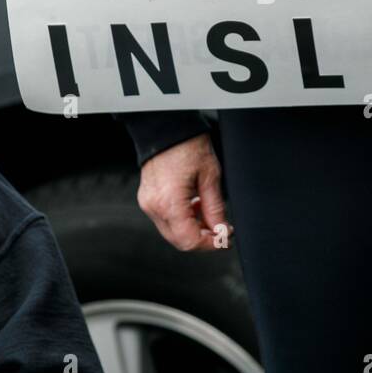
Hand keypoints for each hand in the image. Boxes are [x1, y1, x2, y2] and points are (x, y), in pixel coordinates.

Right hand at [137, 133, 231, 251]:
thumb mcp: (210, 177)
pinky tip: (193, 204)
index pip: (189, 241)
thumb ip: (215, 209)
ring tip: (207, 210)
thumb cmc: (188, 146)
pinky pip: (165, 219)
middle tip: (221, 228)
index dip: (210, 244)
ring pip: (172, 232)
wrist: (166, 128)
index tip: (225, 237)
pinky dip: (181, 219)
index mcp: (169, 202)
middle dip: (202, 238)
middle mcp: (154, 207)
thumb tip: (221, 232)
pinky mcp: (146, 199)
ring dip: (192, 228)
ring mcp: (148, 203)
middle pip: (179, 240)